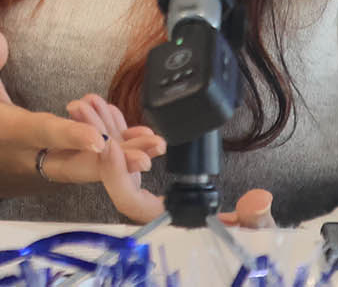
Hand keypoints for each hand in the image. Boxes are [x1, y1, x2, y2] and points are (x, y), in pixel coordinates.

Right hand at [0, 25, 155, 198]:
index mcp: (10, 133)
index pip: (43, 134)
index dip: (70, 136)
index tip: (98, 139)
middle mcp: (32, 158)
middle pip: (74, 165)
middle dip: (112, 162)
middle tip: (146, 154)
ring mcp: (45, 170)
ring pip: (86, 170)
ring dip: (122, 162)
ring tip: (155, 148)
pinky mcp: (55, 173)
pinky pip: (86, 170)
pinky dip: (114, 162)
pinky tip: (141, 150)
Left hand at [70, 95, 272, 227]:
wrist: (243, 238)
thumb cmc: (245, 237)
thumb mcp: (252, 229)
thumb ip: (251, 219)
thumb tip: (256, 201)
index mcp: (162, 219)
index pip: (127, 200)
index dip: (116, 175)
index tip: (110, 147)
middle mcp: (148, 205)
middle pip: (112, 172)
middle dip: (96, 140)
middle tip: (81, 107)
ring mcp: (146, 189)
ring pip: (116, 158)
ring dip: (101, 129)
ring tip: (85, 99)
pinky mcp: (148, 175)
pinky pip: (126, 153)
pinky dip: (118, 130)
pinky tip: (108, 107)